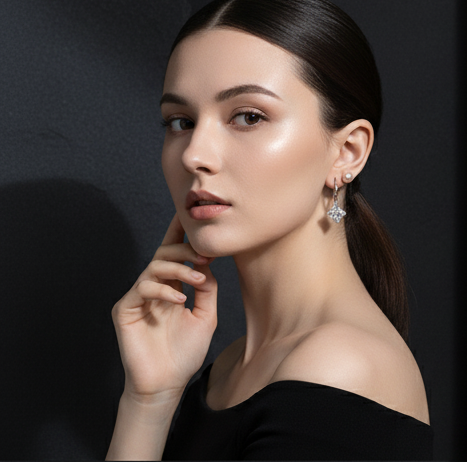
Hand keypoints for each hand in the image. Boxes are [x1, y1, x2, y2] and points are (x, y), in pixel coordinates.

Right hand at [111, 212, 216, 401]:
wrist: (167, 384)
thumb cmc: (185, 352)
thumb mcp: (206, 316)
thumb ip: (207, 289)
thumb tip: (207, 264)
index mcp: (171, 287)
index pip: (174, 254)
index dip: (180, 233)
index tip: (191, 216)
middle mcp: (154, 288)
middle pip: (164, 253)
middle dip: (185, 249)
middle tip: (205, 255)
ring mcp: (138, 297)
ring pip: (154, 266)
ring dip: (178, 268)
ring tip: (197, 278)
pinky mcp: (125, 308)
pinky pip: (142, 288)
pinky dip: (163, 290)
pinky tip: (179, 300)